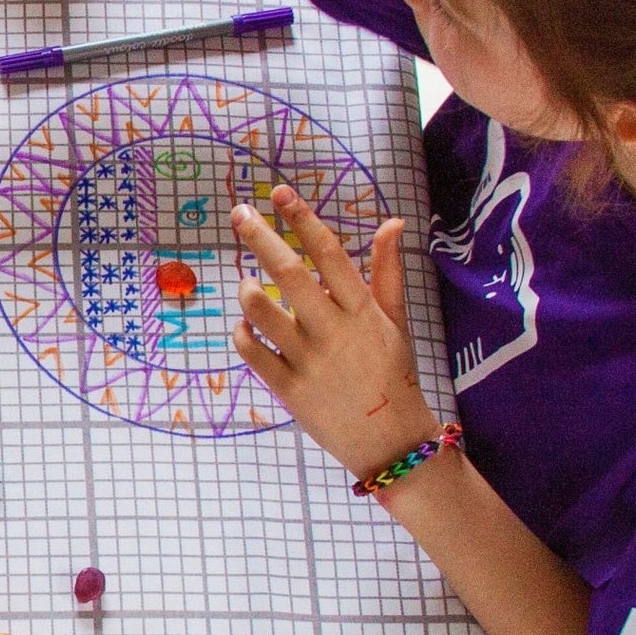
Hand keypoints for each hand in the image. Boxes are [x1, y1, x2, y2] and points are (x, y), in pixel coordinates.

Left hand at [230, 185, 439, 482]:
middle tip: (239, 213)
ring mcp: (309, 361)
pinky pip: (251, 350)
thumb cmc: (392, 374)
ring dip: (247, 289)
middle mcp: (334, 331)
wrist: (392, 442)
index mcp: (363, 311)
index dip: (303, 219)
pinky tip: (246, 325)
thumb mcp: (396, 321)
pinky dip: (242, 332)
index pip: (329, 253)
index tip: (280, 192)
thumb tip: (392, 222)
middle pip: (288, 273)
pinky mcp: (288, 389)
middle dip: (259, 237)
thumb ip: (388, 271)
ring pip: (261, 310)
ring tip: (247, 283)